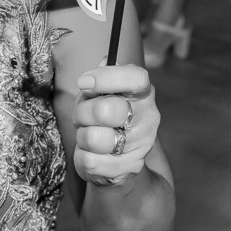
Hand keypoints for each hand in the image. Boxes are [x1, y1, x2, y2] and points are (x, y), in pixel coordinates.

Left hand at [72, 61, 158, 186]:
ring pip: (93, 138)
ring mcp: (140, 145)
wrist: (116, 163)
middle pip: (106, 109)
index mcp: (143, 94)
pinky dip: (82, 157)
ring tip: (89, 136)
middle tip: (82, 116)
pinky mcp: (127, 169)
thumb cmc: (104, 120)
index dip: (107, 78)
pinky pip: (90, 160)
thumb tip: (104, 61)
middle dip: (83, 112)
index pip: (136, 77)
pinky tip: (92, 154)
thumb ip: (102, 77)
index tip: (84, 83)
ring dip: (82, 136)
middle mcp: (148, 118)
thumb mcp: (100, 93)